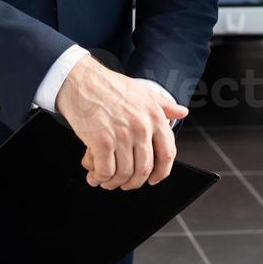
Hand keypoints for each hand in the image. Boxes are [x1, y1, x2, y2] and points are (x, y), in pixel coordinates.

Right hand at [56, 53, 187, 189]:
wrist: (80, 80)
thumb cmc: (108, 86)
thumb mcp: (143, 92)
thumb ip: (164, 105)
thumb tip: (182, 112)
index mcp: (154, 116)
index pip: (167, 154)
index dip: (161, 172)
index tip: (154, 179)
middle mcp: (141, 127)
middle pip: (144, 169)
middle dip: (134, 182)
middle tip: (125, 183)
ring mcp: (122, 136)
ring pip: (124, 174)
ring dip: (114, 182)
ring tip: (107, 180)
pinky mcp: (102, 142)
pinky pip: (105, 171)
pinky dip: (100, 178)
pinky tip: (95, 176)